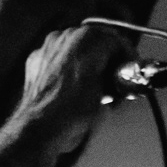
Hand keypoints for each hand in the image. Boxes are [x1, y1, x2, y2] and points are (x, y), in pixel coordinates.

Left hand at [17, 25, 122, 159]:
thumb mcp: (106, 96)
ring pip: (74, 51)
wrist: (39, 130)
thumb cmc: (70, 114)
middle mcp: (65, 36)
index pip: (116, 42)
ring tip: (92, 89)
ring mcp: (47, 47)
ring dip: (85, 65)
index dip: (127, 58)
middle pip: (94, 43)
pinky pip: (57, 61)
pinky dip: (66, 71)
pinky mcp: (35, 62)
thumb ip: (116, 80)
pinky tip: (70, 90)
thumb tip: (119, 81)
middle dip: (105, 61)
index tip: (131, 69)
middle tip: (114, 82)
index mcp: (87, 38)